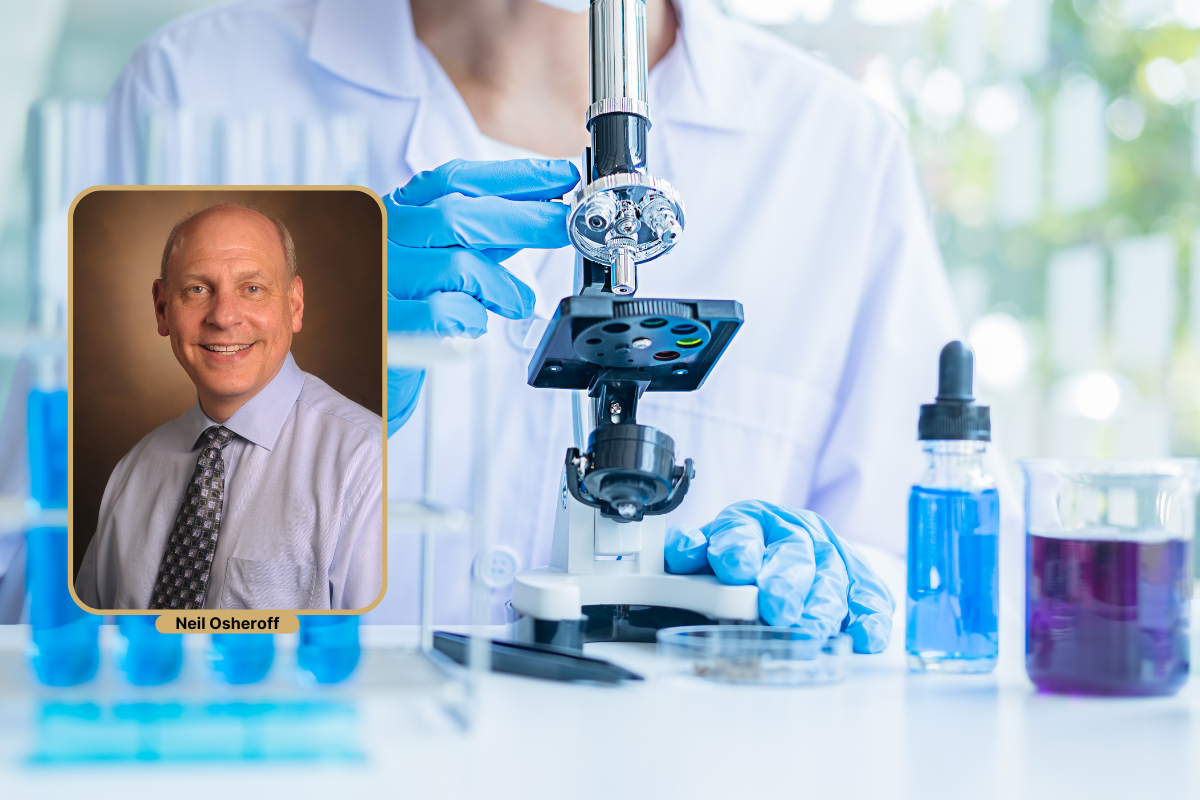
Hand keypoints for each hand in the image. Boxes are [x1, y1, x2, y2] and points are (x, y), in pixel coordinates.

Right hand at [385, 158, 580, 433]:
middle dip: (523, 220)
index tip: (560, 177)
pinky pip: (447, 313)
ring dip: (502, 286)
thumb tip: (538, 215)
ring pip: (458, 266)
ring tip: (516, 302)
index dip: (513, 177)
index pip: (454, 180)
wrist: (351, 361)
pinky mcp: (385, 323)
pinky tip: (472, 324)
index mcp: (395, 212)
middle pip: (458, 216)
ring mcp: (378, 279)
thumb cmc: (400, 302)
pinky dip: (474, 318)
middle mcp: (380, 238)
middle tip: (563, 228)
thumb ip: (480, 236)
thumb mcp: (440, 256)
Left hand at [664, 500, 893, 652]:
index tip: (732, 568)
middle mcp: (795, 532)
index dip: (737, 547)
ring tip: (810, 632)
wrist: (787, 544)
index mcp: (752, 521)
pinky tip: (864, 636)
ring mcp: (830, 554)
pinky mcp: (859, 578)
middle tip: (776, 608)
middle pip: (794, 553)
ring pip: (831, 576)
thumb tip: (680, 552)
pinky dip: (869, 617)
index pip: (742, 529)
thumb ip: (693, 551)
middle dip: (785, 581)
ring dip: (822, 606)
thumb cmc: (743, 554)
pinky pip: (869, 595)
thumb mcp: (708, 549)